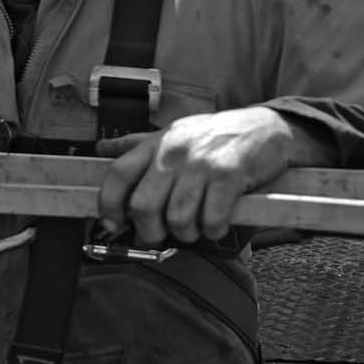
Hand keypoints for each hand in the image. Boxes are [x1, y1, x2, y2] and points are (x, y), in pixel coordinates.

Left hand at [95, 107, 298, 245]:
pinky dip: (212, 230)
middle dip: (149, 232)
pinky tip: (216, 222)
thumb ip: (137, 144)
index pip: (118, 174)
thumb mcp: (172, 133)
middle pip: (143, 205)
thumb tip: (101, 148)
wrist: (263, 127)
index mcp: (156, 144)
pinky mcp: (229, 176)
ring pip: (177, 218)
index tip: (113, 223)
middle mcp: (174, 152)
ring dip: (185, 233)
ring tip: (194, 228)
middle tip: (160, 236)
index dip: (109, 203)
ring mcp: (201, 164)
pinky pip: (211, 219)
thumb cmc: (213, 135)